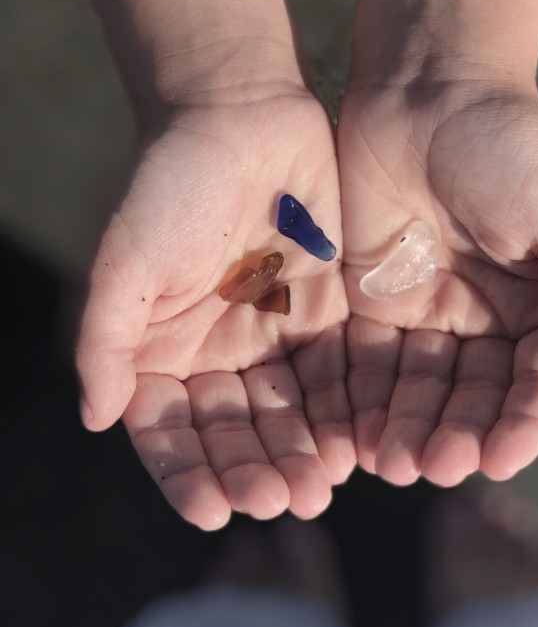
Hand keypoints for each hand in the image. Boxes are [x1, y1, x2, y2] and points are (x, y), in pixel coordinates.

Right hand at [77, 88, 352, 527]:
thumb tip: (92, 419)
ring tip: (319, 489)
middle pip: (235, 433)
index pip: (170, 431)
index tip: (212, 511)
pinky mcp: (325, 318)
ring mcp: (272, 340)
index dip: (187, 474)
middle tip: (281, 501)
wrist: (241, 115)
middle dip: (255, 470)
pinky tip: (355, 446)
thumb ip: (106, 339)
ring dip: (301, 454)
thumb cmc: (170, 183)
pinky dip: (342, 413)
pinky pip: (335, 378)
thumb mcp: (126, 259)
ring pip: (288, 416)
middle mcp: (216, 356)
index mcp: (161, 351)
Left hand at [337, 82, 537, 486]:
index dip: (522, 424)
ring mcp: (426, 316)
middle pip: (472, 399)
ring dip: (407, 430)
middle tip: (435, 465)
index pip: (535, 385)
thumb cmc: (511, 149)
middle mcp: (484, 323)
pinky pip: (367, 365)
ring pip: (418, 392)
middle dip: (456, 435)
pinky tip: (355, 435)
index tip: (501, 458)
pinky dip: (363, 402)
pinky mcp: (371, 304)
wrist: (427, 91)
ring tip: (391, 464)